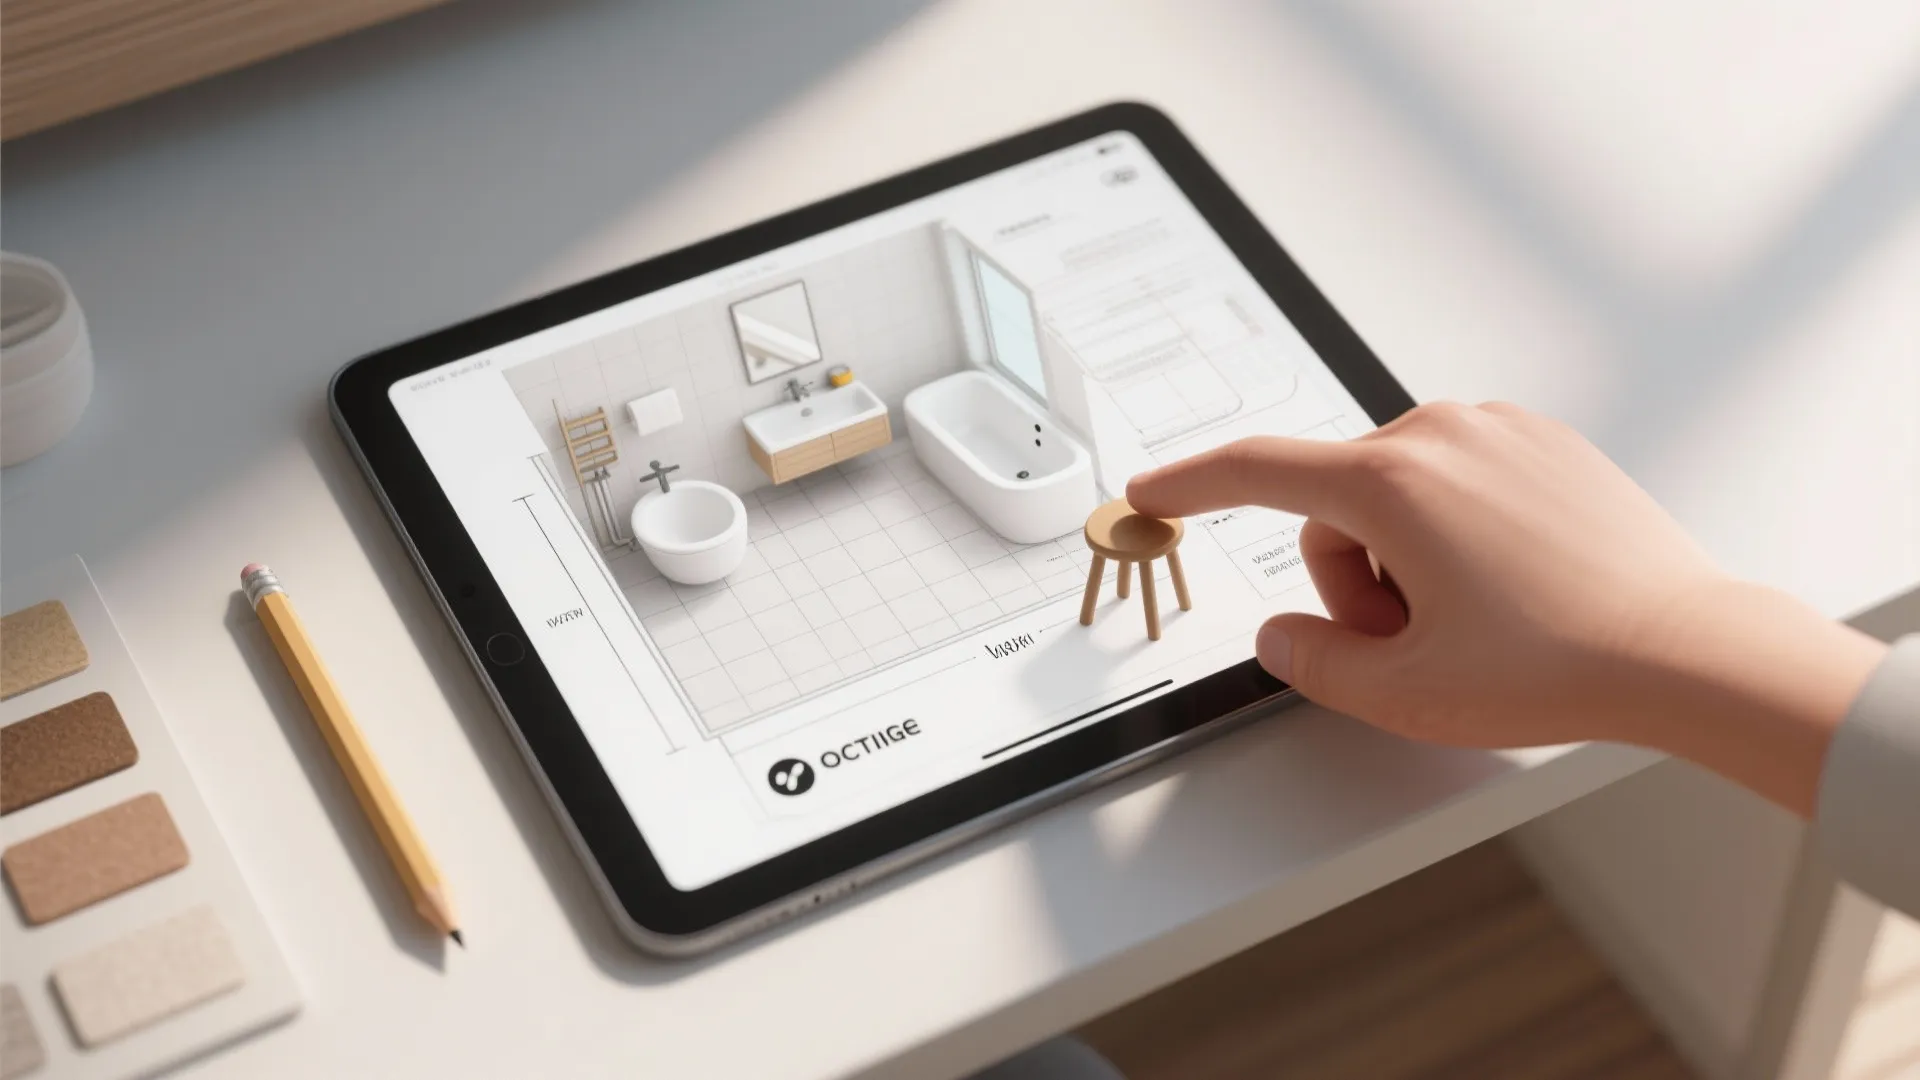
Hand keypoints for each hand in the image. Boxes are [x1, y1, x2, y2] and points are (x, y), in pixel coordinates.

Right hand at [1127, 402, 1887, 814]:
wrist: (1685, 648)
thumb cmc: (1562, 663)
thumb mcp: (1404, 693)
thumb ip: (1312, 662)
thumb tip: (1282, 636)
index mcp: (1391, 482)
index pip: (1256, 470)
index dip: (1191, 484)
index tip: (1154, 490)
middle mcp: (1440, 434)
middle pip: (1334, 503)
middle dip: (1350, 578)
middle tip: (1410, 644)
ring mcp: (1498, 430)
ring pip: (1395, 492)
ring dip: (1403, 558)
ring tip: (1471, 619)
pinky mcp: (1544, 442)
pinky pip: (1457, 479)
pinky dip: (1455, 532)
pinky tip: (1508, 587)